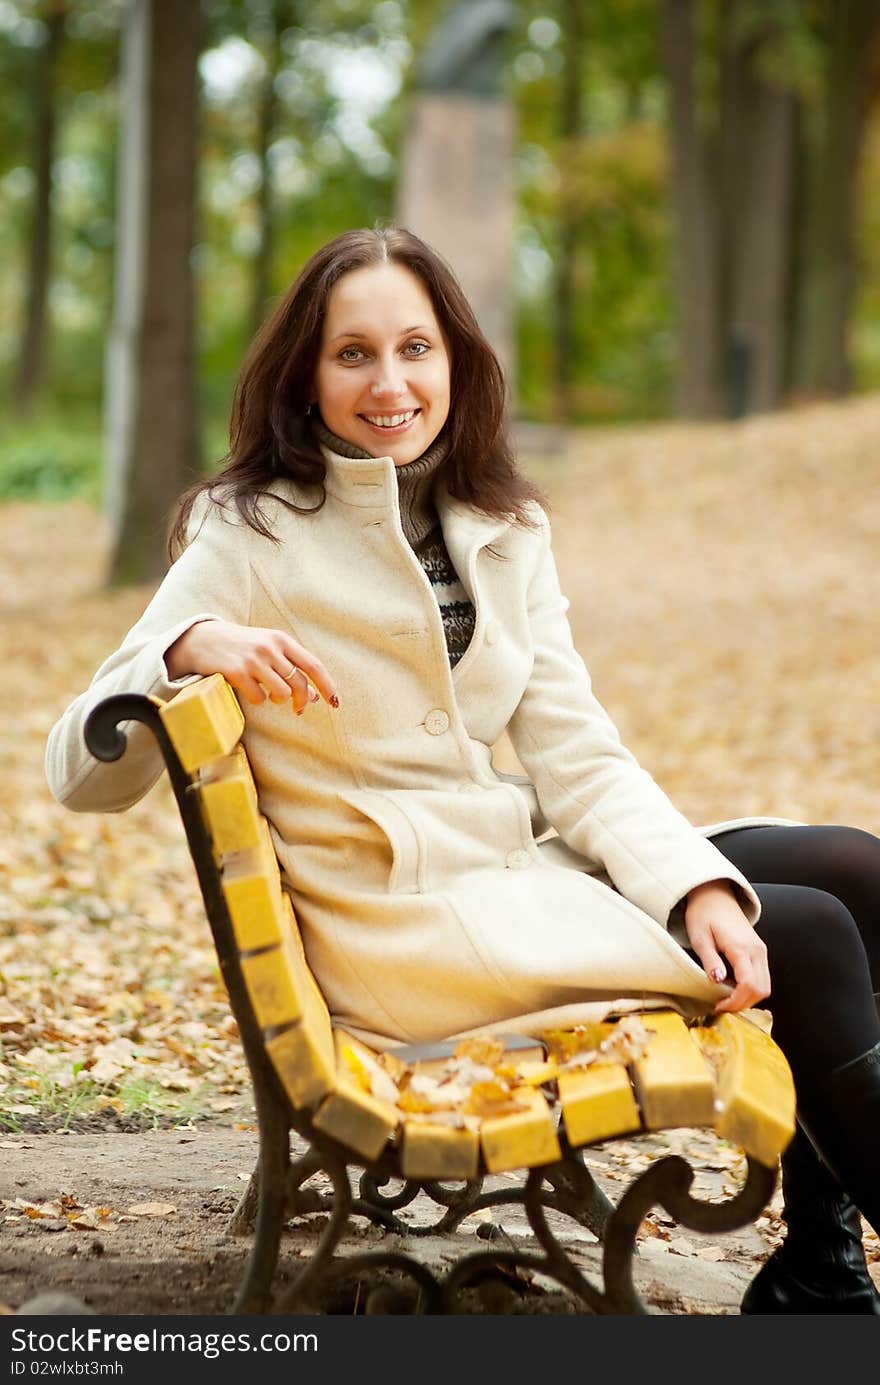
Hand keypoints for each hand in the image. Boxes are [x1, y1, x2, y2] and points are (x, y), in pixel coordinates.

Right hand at [165, 619, 338, 713]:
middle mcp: (270, 647)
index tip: (334, 702)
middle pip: (299, 683)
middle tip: (298, 709)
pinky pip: (259, 698)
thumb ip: (290, 667)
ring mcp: (253, 659)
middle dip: (302, 701)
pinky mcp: (237, 672)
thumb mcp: (267, 649)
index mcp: (281, 639)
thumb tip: (313, 696)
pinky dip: (257, 699)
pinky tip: (250, 691)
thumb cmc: (241, 646)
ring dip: (278, 700)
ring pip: (282, 693)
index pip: (313, 665)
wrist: (203, 639)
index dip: (326, 686)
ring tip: (269, 694)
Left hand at [684, 879, 769, 1013]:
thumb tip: (718, 981)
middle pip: (762, 990)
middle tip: (721, 1006)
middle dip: (743, 1004)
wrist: (714, 895)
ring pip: (765, 986)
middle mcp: (757, 950)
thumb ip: (710, 960)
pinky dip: (751, 989)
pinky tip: (732, 987)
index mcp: (741, 947)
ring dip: (748, 998)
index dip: (735, 1002)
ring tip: (726, 999)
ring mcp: (761, 950)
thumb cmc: (703, 914)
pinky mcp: (759, 951)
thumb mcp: (700, 937)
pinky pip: (762, 977)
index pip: (748, 985)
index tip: (718, 1006)